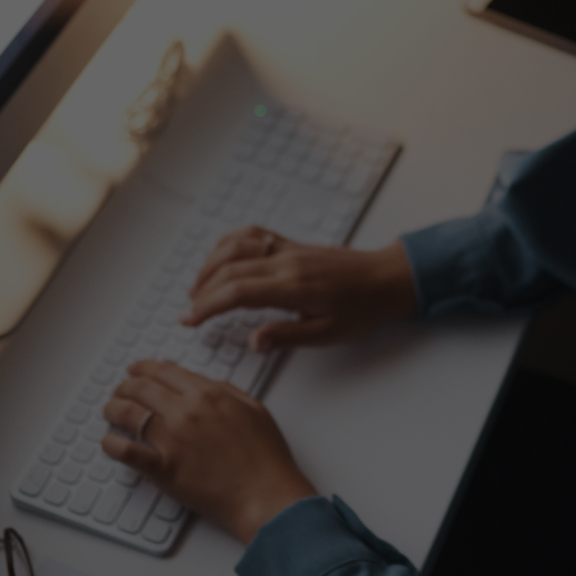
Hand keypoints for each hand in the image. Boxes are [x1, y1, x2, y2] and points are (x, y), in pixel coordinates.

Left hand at [100, 360, 315, 542]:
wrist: (266, 495)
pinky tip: (108, 441)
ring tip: (110, 410)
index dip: (144, 367)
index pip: (164, 371)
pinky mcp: (164, 469)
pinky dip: (111, 444)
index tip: (135, 369)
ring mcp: (172, 440)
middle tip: (120, 389)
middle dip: (125, 385)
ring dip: (113, 408)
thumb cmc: (266, 457)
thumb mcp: (253, 409)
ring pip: (128, 413)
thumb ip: (226, 391)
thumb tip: (203, 383)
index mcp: (208, 394)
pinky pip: (126, 452)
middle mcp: (186, 412)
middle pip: (141, 388)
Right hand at [182, 225, 416, 348]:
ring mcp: (288, 248)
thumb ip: (288, 336)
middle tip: (188, 313)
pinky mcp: (292, 243)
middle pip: (229, 269)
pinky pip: (252, 234)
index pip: (237, 292)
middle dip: (202, 291)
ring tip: (197, 289)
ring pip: (235, 246)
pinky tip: (220, 258)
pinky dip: (229, 243)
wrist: (388, 278)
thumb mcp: (329, 334)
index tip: (189, 321)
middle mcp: (287, 261)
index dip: (208, 306)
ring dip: (209, 265)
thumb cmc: (364, 309)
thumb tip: (253, 341)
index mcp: (294, 286)